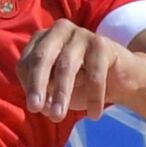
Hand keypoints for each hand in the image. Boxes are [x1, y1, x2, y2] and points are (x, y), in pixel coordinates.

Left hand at [17, 19, 145, 121]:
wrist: (119, 79)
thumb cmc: (81, 83)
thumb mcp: (57, 89)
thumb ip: (45, 94)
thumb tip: (41, 105)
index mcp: (42, 39)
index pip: (26, 62)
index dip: (27, 85)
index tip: (35, 108)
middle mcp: (59, 30)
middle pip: (42, 58)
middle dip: (37, 85)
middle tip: (35, 109)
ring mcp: (81, 34)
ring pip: (66, 65)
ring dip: (61, 93)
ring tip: (58, 116)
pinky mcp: (102, 43)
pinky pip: (94, 73)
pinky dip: (93, 97)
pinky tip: (94, 115)